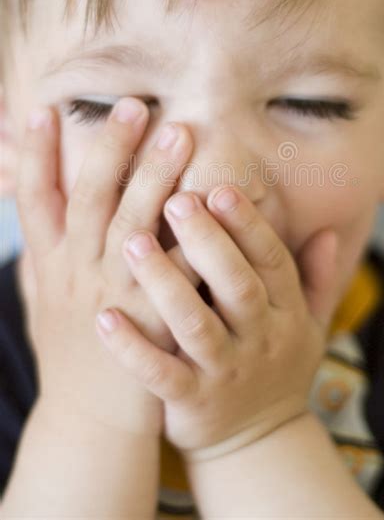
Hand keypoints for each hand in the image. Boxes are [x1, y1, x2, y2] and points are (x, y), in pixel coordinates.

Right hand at [16, 98, 198, 434]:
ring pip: (132, 226)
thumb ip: (40, 254)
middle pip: (90, 200)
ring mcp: (113, 296)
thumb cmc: (69, 351)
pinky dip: (191, 237)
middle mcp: (77, 273)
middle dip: (109, 151)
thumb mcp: (41, 299)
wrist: (89, 420)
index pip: (36, 200)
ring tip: (179, 135)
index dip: (36, 155)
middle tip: (134, 105)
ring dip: (154, 178)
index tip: (43, 108)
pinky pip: (176, 272)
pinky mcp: (151, 320)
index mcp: (50, 265)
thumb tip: (31, 210)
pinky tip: (210, 203)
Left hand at [94, 184, 338, 457]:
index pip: (272, 261)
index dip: (249, 226)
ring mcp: (226, 374)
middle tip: (175, 201)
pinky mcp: (192, 403)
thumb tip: (328, 232)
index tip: (220, 189)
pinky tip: (105, 317)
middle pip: (237, 286)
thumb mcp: (310, 326)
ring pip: (194, 324)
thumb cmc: (277, 367)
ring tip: (131, 242)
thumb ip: (317, 279)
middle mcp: (260, 340)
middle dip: (207, 242)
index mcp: (287, 314)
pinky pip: (160, 374)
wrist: (260, 444)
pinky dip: (132, 348)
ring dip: (164, 282)